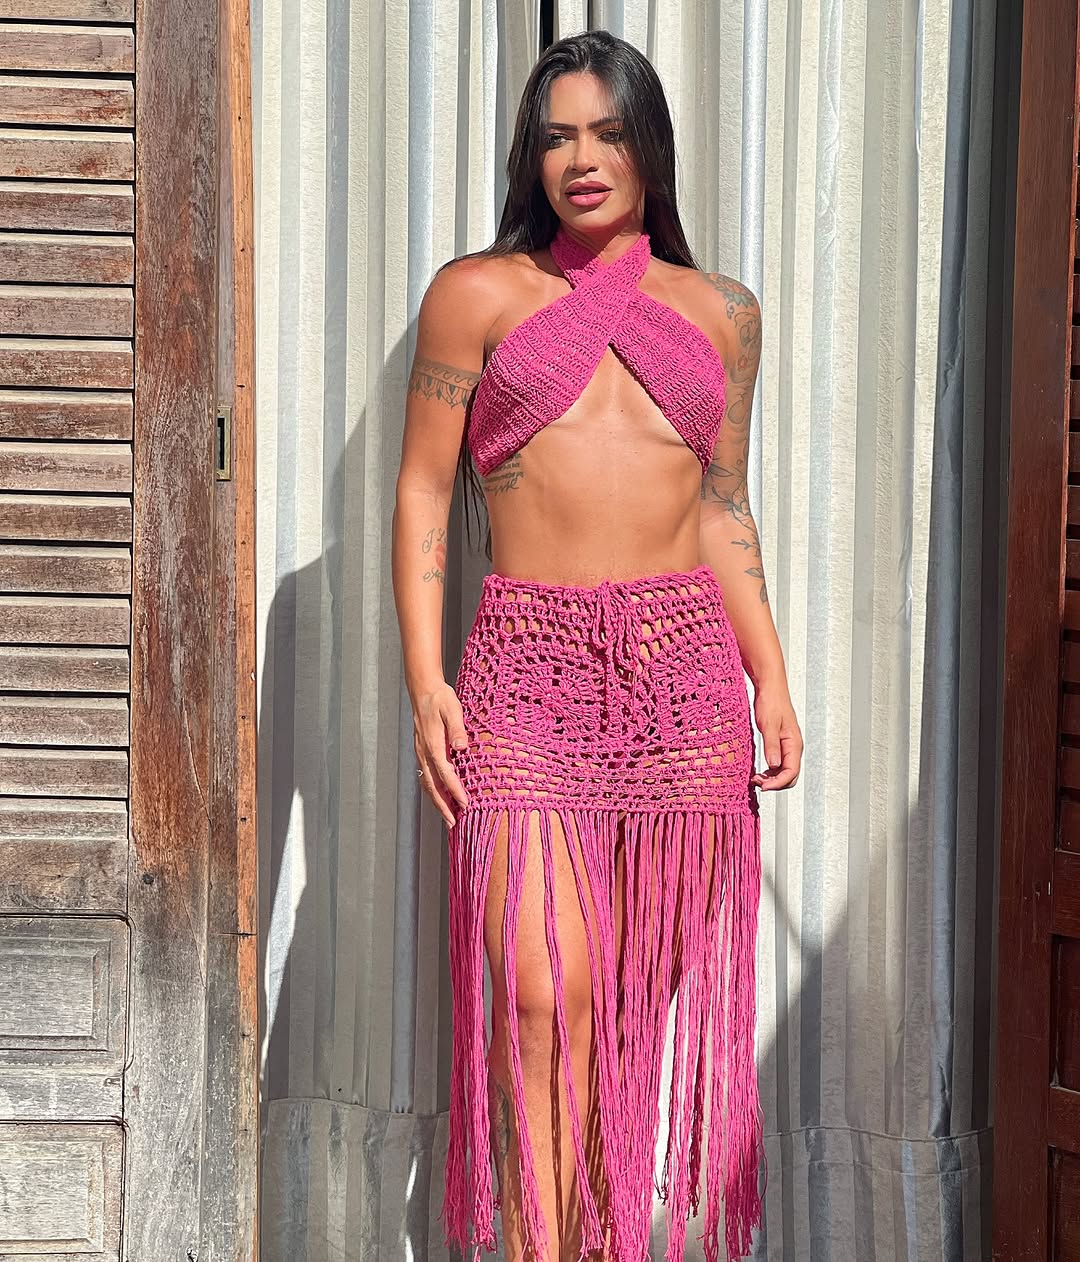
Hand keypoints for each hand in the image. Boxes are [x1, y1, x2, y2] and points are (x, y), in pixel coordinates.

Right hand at [413, 681, 469, 825]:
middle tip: (453, 823)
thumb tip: (462, 747)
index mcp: (433, 744)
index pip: (445, 773)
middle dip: (443, 806)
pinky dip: (433, 791)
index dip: (455, 790)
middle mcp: (424, 752)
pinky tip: (440, 798)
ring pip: (427, 784)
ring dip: (437, 802)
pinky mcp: (422, 751)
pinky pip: (426, 776)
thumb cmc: (440, 698)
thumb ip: (457, 729)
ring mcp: (421, 753)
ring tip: (447, 818)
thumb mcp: (453, 709)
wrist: (424, 690)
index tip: (465, 804)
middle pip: (432, 785)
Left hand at [750, 683, 801, 791]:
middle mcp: (793, 747)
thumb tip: (773, 765)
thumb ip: (771, 746)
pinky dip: (769, 771)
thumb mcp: (768, 724)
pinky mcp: (779, 743)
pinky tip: (758, 771)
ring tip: (755, 778)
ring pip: (783, 771)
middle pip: (790, 775)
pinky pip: (778, 764)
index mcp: (794, 743)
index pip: (791, 772)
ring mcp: (787, 746)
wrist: (770, 688)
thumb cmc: (771, 702)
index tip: (763, 786)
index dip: (778, 783)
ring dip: (771, 778)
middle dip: (775, 783)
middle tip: (757, 782)